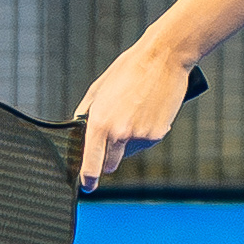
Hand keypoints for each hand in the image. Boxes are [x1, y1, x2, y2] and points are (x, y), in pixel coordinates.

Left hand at [75, 28, 202, 183]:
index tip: (87, 184)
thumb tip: (79, 127)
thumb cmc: (129, 69)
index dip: (87, 177)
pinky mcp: (158, 134)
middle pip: (110, 165)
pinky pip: (146, 142)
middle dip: (108, 159)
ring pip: (129, 153)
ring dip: (128, 143)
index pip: (91, 162)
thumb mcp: (99, 88)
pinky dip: (145, 134)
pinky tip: (147, 112)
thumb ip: (87, 111)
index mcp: (100, 123)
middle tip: (112, 141)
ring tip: (133, 113)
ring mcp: (140, 136)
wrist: (164, 58)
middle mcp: (119, 134)